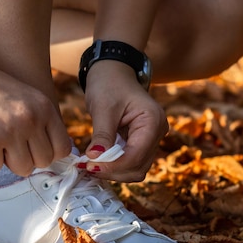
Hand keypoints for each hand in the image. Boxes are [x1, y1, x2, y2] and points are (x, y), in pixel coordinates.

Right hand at [0, 57, 70, 175]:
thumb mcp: (25, 97)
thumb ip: (42, 122)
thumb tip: (56, 156)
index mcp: (44, 106)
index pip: (63, 147)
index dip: (49, 153)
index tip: (35, 149)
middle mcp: (31, 119)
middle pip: (43, 161)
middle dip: (27, 157)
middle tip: (10, 144)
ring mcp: (9, 131)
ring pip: (23, 169)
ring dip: (8, 160)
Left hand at [83, 61, 167, 181]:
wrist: (113, 71)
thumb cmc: (109, 83)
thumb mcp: (103, 108)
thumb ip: (102, 135)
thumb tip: (94, 160)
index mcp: (153, 121)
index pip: (136, 155)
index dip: (113, 166)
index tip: (89, 166)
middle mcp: (157, 132)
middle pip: (137, 166)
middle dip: (112, 170)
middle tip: (85, 168)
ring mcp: (151, 139)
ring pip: (134, 168)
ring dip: (113, 171)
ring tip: (89, 165)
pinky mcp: (141, 143)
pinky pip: (130, 162)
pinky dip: (114, 165)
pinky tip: (97, 161)